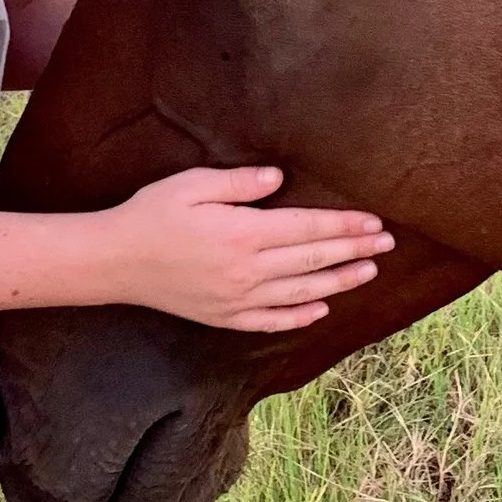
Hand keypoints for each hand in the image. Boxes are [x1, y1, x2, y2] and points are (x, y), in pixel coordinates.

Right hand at [101, 166, 392, 332]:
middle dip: (354, 250)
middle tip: (387, 244)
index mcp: (242, 234)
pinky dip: (301, 316)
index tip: (373, 222)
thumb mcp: (190, 186)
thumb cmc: (151, 215)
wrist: (114, 262)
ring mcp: (237, 299)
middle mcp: (246, 271)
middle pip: (312, 261)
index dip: (343, 225)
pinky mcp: (225, 318)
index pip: (307, 229)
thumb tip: (278, 180)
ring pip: (301, 292)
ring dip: (339, 282)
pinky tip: (322, 309)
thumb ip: (237, 183)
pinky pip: (272, 321)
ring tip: (368, 271)